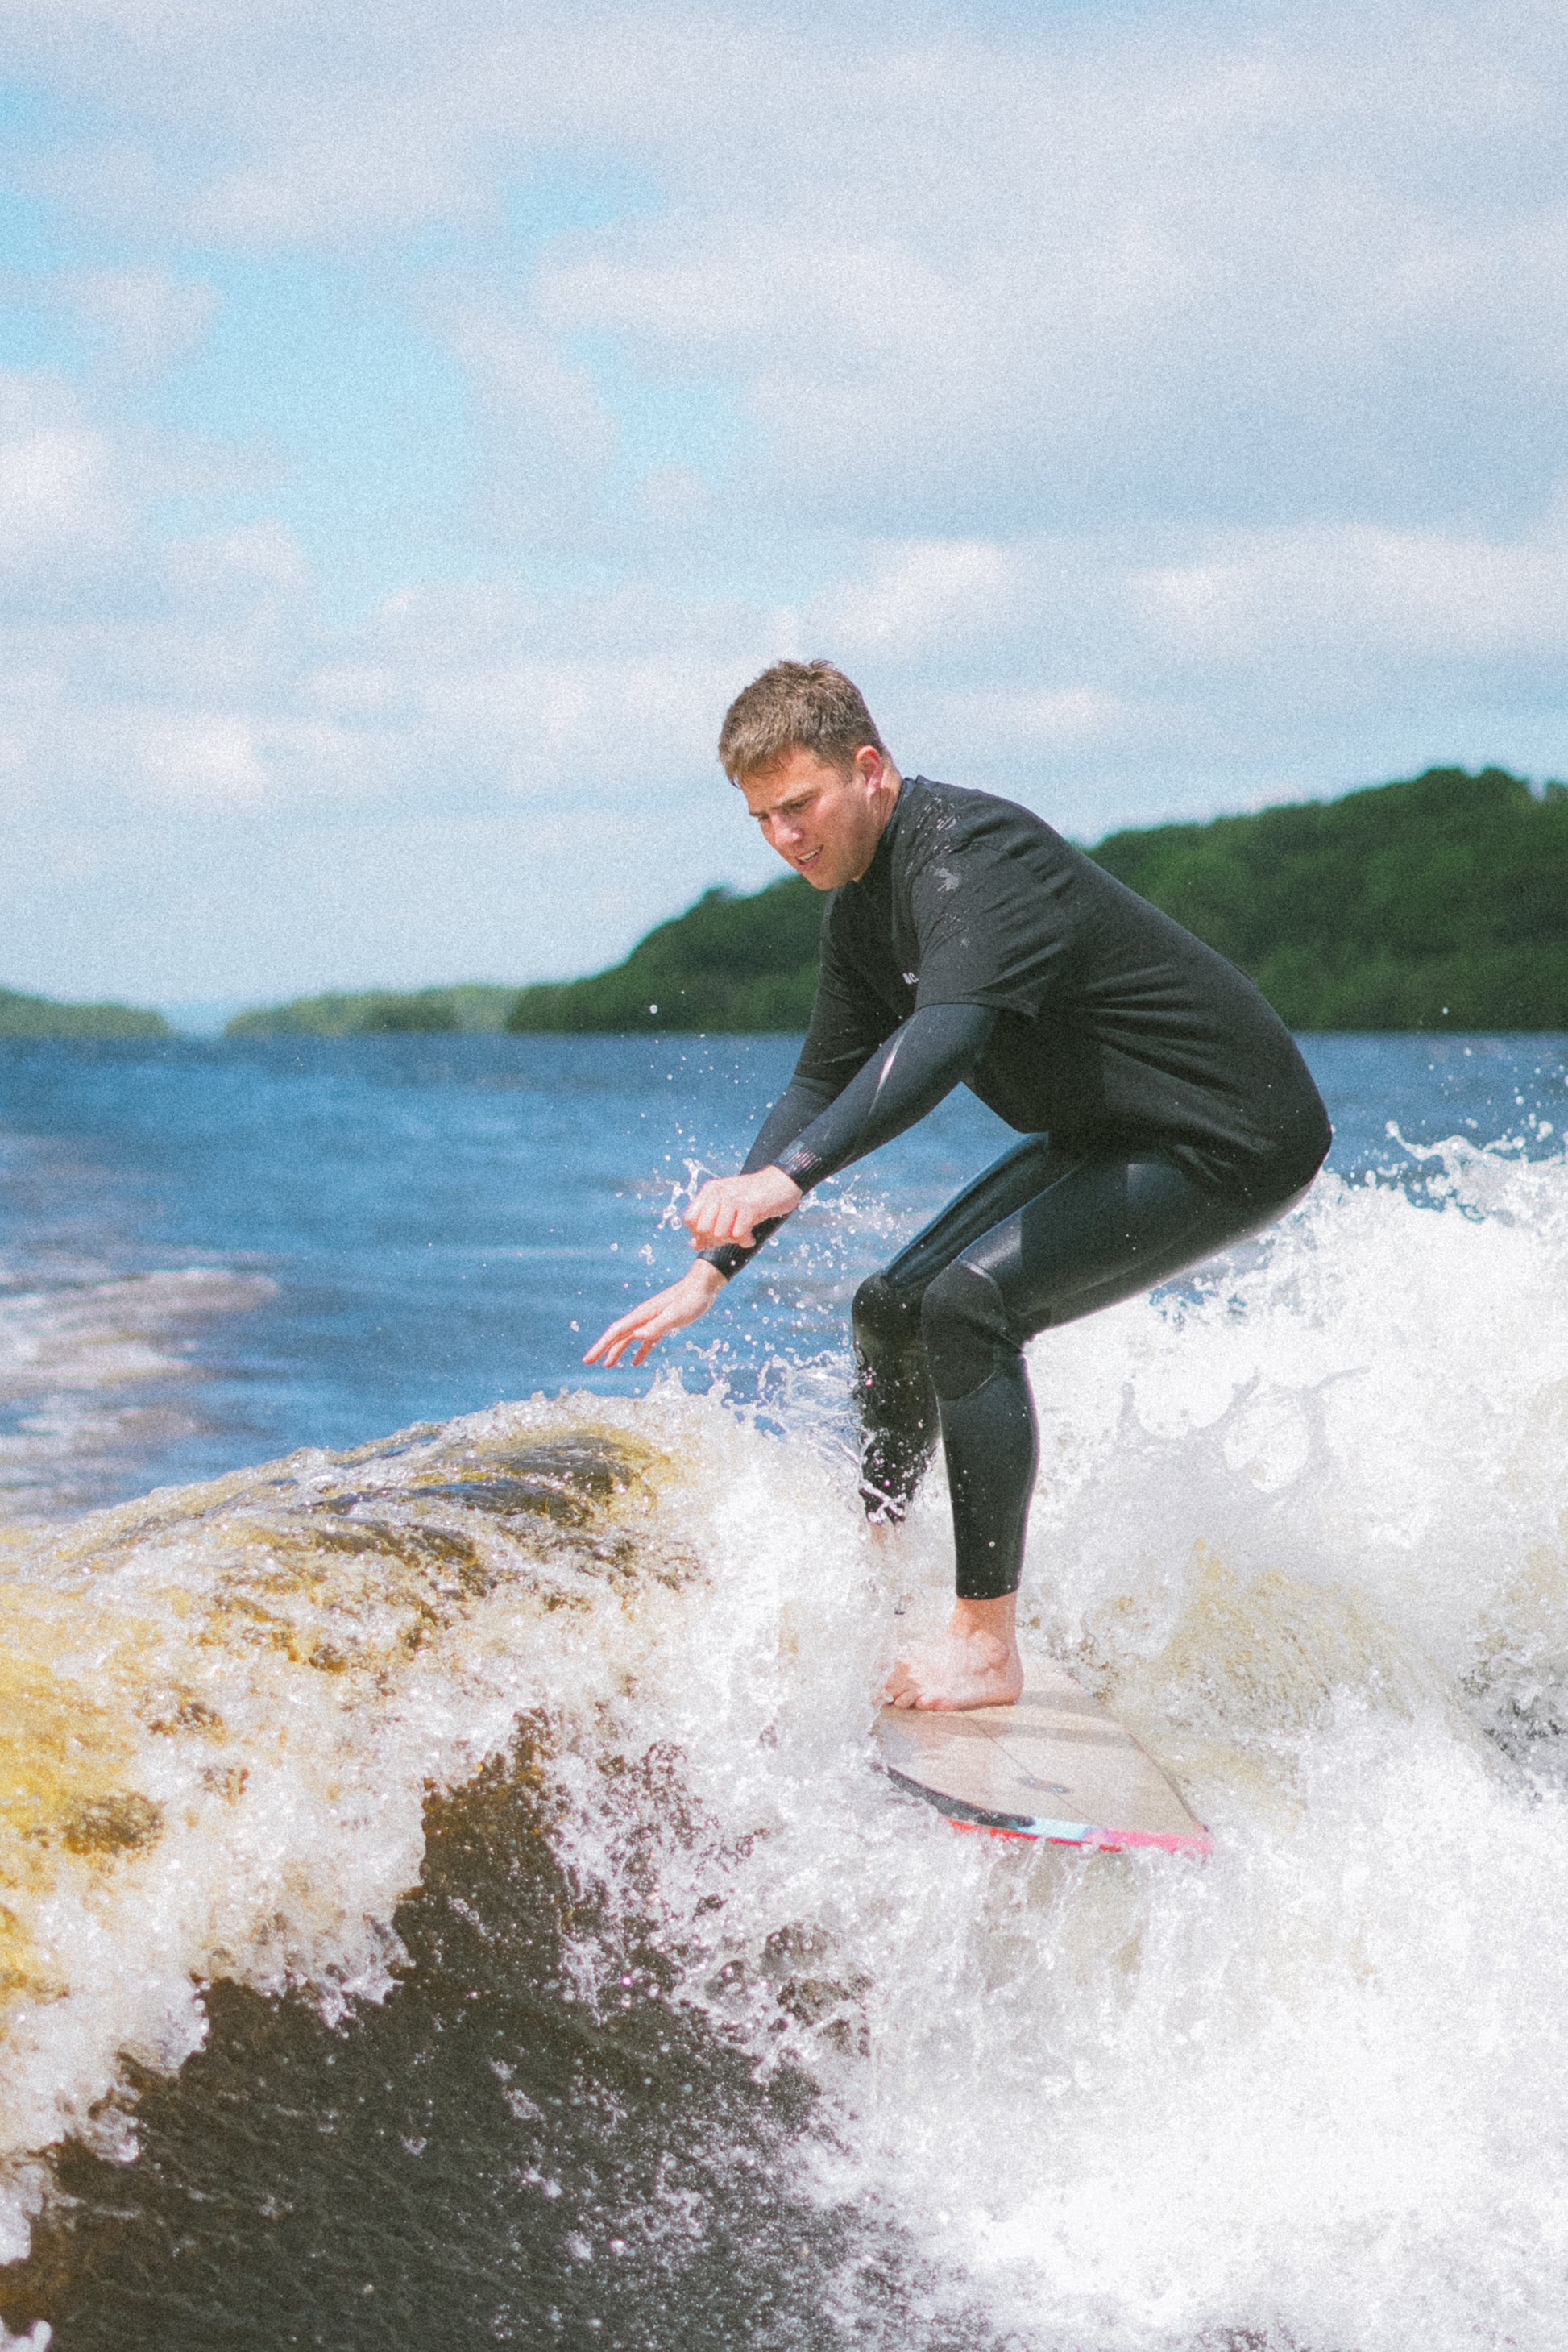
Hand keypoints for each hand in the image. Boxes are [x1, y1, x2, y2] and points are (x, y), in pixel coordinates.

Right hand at [582, 1259, 726, 1369]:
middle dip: (602, 1349)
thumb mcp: (677, 1315)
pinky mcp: (663, 1323)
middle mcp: (643, 1317)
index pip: (616, 1332)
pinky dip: (639, 1351)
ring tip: (608, 1365)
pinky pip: (646, 1340)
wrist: (704, 1285)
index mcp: (643, 1315)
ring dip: (617, 1351)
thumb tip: (637, 1336)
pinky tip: (635, 1362)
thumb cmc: (692, 1298)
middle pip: (618, 1335)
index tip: (588, 1359)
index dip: (601, 1346)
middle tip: (588, 1362)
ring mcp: (652, 1320)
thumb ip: (658, 1325)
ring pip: (629, 1338)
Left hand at [683, 1165, 802, 1249]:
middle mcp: (719, 1192)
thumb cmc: (754, 1196)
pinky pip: (738, 1234)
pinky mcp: (750, 1206)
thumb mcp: (728, 1207)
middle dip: (715, 1240)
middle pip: (703, 1229)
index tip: (714, 1237)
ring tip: (742, 1236)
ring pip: (719, 1233)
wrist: (782, 1182)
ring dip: (732, 1241)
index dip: (699, 1233)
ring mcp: (734, 1198)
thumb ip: (710, 1224)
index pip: (690, 1219)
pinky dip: (745, 1241)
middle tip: (730, 1238)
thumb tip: (693, 1245)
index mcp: (710, 1190)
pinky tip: (750, 1238)